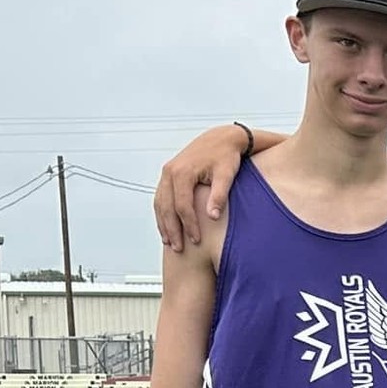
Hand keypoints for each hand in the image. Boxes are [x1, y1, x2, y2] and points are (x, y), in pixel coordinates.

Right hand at [154, 125, 252, 251]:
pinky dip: (162, 213)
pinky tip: (167, 228)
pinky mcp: (168, 175)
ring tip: (170, 243)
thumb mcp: (226, 175)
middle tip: (179, 249)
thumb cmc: (226, 157)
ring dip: (163, 224)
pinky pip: (161, 197)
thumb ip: (219, 195)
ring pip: (160, 203)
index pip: (182, 206)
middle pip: (167, 207)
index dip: (188, 225)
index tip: (196, 241)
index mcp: (183, 172)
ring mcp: (166, 173)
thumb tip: (212, 217)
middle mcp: (170, 172)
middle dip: (172, 229)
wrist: (221, 138)